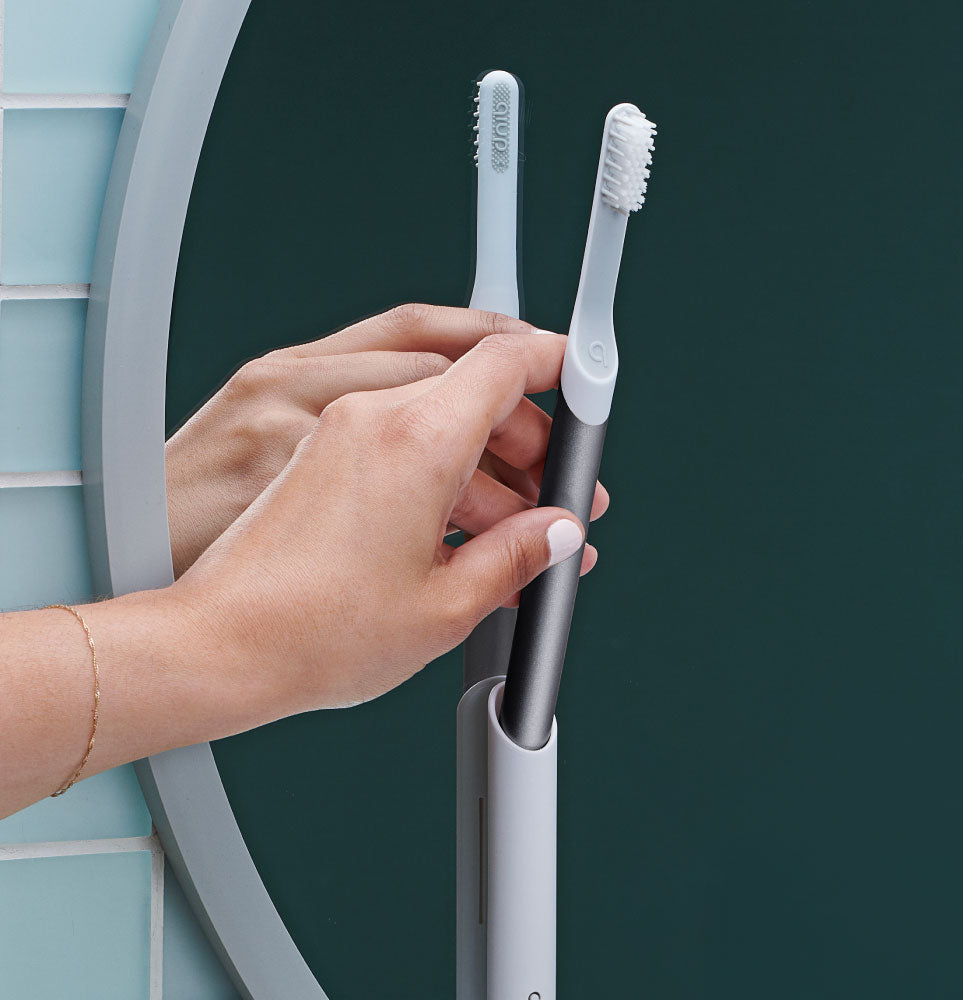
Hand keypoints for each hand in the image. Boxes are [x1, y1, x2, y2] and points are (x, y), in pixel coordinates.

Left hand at [174, 327, 602, 712]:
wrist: (218, 647)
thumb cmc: (314, 633)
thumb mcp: (446, 605)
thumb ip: (517, 556)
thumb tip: (555, 533)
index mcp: (415, 439)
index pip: (506, 359)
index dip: (558, 363)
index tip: (585, 382)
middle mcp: (373, 418)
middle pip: (477, 387)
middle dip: (532, 436)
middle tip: (557, 498)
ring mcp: (340, 431)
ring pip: (439, 414)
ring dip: (489, 458)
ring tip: (517, 531)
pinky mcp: (319, 455)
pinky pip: (398, 438)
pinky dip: (441, 469)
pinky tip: (463, 529)